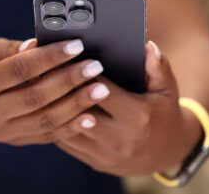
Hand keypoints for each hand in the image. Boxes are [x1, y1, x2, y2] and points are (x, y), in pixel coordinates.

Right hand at [0, 38, 109, 145]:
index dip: (49, 57)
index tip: (76, 46)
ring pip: (45, 120)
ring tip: (101, 90)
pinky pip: (47, 135)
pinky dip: (70, 126)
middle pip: (35, 97)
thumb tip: (38, 45)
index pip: (19, 70)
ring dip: (76, 105)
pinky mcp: (16, 140)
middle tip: (95, 67)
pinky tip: (91, 116)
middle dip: (69, 81)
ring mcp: (3, 131)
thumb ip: (12, 49)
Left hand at [56, 41, 201, 175]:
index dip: (82, 72)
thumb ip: (158, 67)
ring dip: (53, 107)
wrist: (165, 154)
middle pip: (78, 109)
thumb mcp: (167, 89)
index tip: (67, 57)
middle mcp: (119, 138)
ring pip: (67, 128)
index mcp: (136, 116)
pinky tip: (49, 107)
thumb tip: (147, 46)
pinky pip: (67, 142)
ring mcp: (105, 153)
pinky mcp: (94, 161)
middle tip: (45, 69)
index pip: (100, 90)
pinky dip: (56, 124)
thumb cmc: (164, 115)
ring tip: (41, 86)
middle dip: (62, 88)